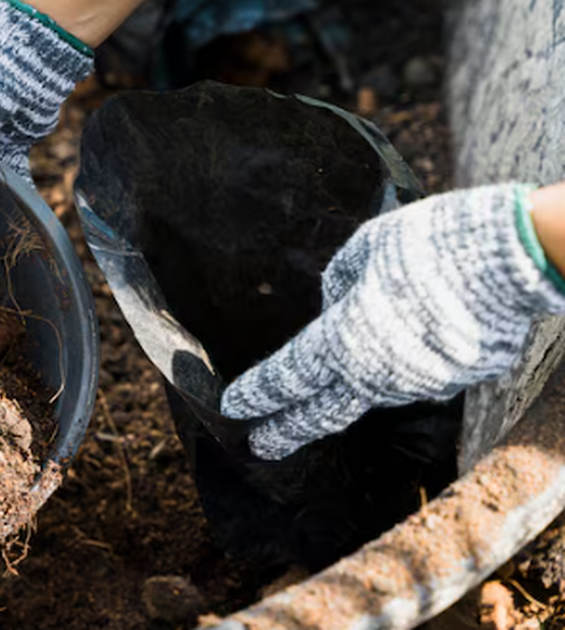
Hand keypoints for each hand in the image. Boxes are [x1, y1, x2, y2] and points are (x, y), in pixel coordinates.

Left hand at [221, 183, 564, 459]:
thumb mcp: (366, 249)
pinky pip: (413, 375)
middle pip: (321, 413)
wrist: (514, 260)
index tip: (232, 407)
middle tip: (260, 446)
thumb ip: (339, 283)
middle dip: (288, 431)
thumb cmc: (430, 245)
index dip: (257, 394)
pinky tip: (409, 340)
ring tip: (339, 373)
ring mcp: (418, 385)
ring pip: (371, 391)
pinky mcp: (455, 381)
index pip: (287, 378)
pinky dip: (400, 365)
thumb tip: (335, 306)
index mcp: (342, 342)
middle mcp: (376, 376)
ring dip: (350, 386)